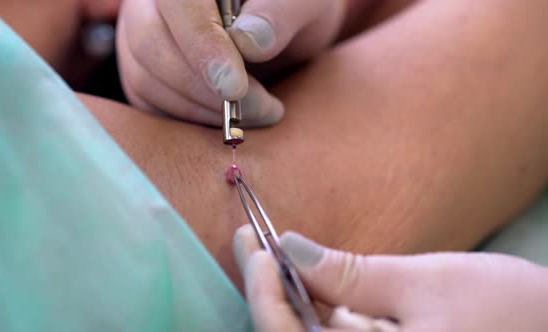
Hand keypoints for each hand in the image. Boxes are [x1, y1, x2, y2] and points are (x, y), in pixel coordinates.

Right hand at [116, 0, 348, 126]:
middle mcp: (154, 2)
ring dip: (202, 109)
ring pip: (144, 77)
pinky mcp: (143, 70)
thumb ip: (281, 13)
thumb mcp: (304, 4)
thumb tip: (248, 40)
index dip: (201, 45)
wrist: (281, 32)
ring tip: (259, 112)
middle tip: (262, 107)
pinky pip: (147, 100)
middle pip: (149, 42)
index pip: (177, 4)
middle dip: (205, 89)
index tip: (235, 87)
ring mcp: (141, 33)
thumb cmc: (291, 11)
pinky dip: (190, 118)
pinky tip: (230, 118)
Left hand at [233, 225, 547, 331]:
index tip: (253, 243)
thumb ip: (352, 275)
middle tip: (251, 239)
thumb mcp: (425, 284)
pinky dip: (315, 306)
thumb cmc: (507, 312)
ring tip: (270, 250)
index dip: (262, 290)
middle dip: (267, 288)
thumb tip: (291, 248)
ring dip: (288, 295)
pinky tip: (308, 277)